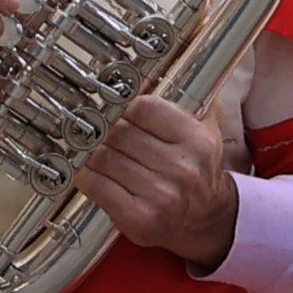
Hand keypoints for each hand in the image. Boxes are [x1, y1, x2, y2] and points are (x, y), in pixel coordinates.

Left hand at [81, 92, 234, 264]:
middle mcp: (181, 168)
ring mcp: (160, 195)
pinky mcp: (139, 218)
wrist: (207, 220)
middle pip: (118, 133)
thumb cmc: (197, 172)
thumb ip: (193, 101)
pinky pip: (96, 185)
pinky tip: (88, 172)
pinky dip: (85, 176)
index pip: (143, 107)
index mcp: (196, 140)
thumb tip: (162, 72)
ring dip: (90, 153)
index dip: (123, 107)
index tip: (115, 111)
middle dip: (104, 131)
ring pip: (103, 158)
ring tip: (90, 151)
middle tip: (96, 130)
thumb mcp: (207, 133)